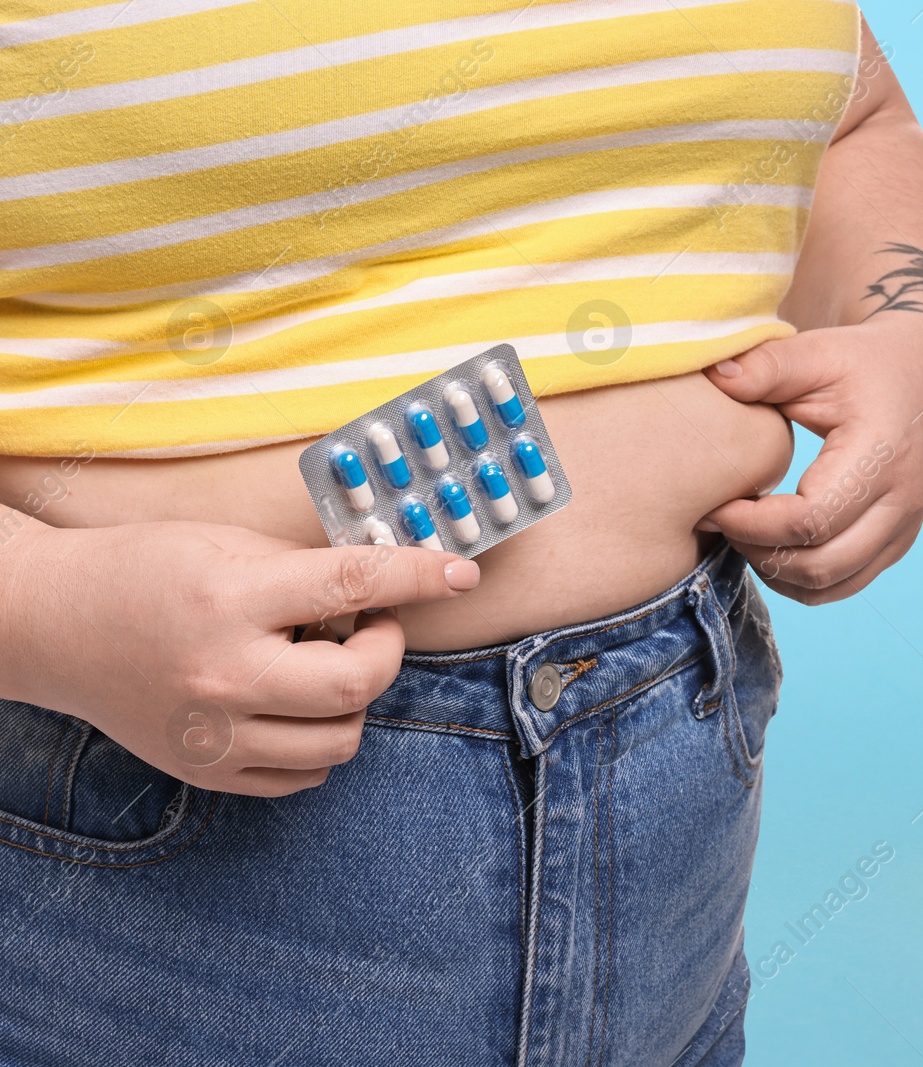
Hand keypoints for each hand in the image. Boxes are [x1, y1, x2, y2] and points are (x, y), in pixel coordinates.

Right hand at [2, 521, 477, 795]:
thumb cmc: (142, 570)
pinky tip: (297, 703)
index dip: (420, 576)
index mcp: (229, 600)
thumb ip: (309, 569)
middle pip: (358, 683)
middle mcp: (223, 676)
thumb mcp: (226, 543)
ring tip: (323, 664)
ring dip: (355, 700)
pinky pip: (303, 779)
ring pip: (340, 741)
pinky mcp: (207, 773)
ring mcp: (213, 735)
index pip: (352, 587)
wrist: (52, 625)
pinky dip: (319, 742)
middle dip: (387, 649)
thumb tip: (389, 586)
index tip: (459, 572)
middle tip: (371, 625)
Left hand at [699, 315, 922, 603]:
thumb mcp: (817, 352)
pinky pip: (845, 583)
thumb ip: (766, 366)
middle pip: (820, 564)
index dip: (752, 524)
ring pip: (832, 584)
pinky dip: (802, 578)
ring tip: (745, 534)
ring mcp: (905, 527)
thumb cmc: (867, 362)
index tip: (716, 504)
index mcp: (881, 455)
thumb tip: (713, 377)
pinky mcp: (899, 541)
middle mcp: (902, 501)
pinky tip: (774, 545)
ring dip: (778, 572)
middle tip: (722, 521)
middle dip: (759, 552)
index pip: (810, 520)